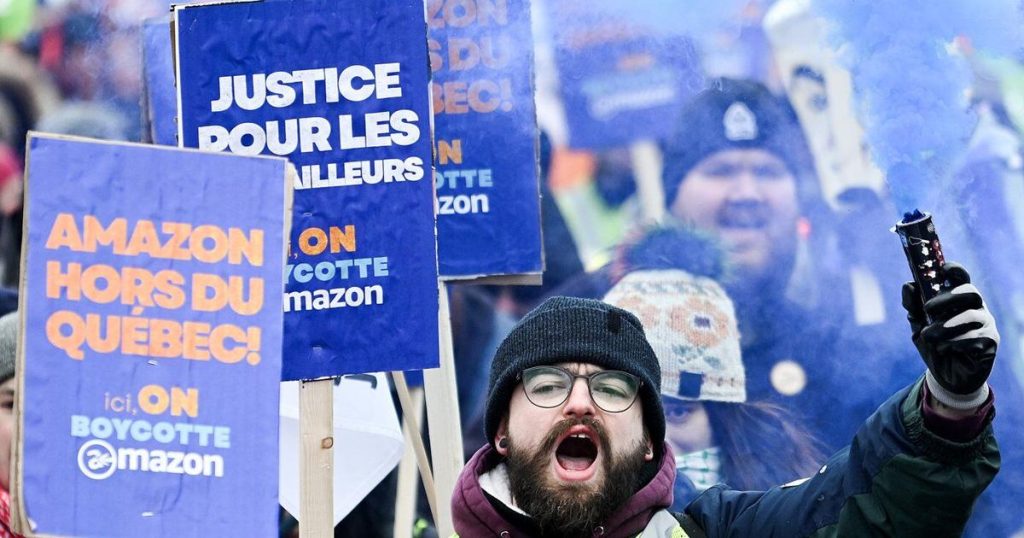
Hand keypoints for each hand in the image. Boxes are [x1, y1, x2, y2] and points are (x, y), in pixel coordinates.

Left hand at [902, 263, 997, 402]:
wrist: (945, 377)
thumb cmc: (934, 345)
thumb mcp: (918, 326)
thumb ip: (913, 307)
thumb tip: (908, 285)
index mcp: (959, 301)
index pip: (963, 279)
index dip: (956, 270)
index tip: (943, 268)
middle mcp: (976, 309)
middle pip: (971, 292)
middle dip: (948, 298)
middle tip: (928, 308)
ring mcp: (986, 325)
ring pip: (972, 316)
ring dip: (946, 326)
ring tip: (930, 336)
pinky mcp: (991, 342)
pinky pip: (976, 337)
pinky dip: (956, 342)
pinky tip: (944, 348)